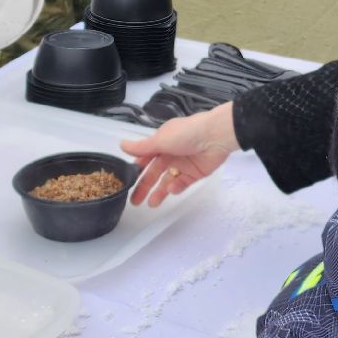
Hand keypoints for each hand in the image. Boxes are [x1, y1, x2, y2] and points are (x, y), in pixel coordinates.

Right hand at [119, 102, 237, 206]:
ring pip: (167, 181)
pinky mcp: (194, 174)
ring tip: (152, 204)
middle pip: (154, 173)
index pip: (144, 159)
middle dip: (145, 187)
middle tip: (135, 201)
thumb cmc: (186, 133)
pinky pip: (182, 183)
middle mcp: (170, 153)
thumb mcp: (160, 139)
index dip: (136, 171)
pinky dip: (176, 187)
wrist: (216, 137)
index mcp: (161, 142)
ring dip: (159, 192)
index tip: (127, 183)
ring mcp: (182, 164)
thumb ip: (142, 147)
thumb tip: (122, 145)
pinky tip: (172, 189)